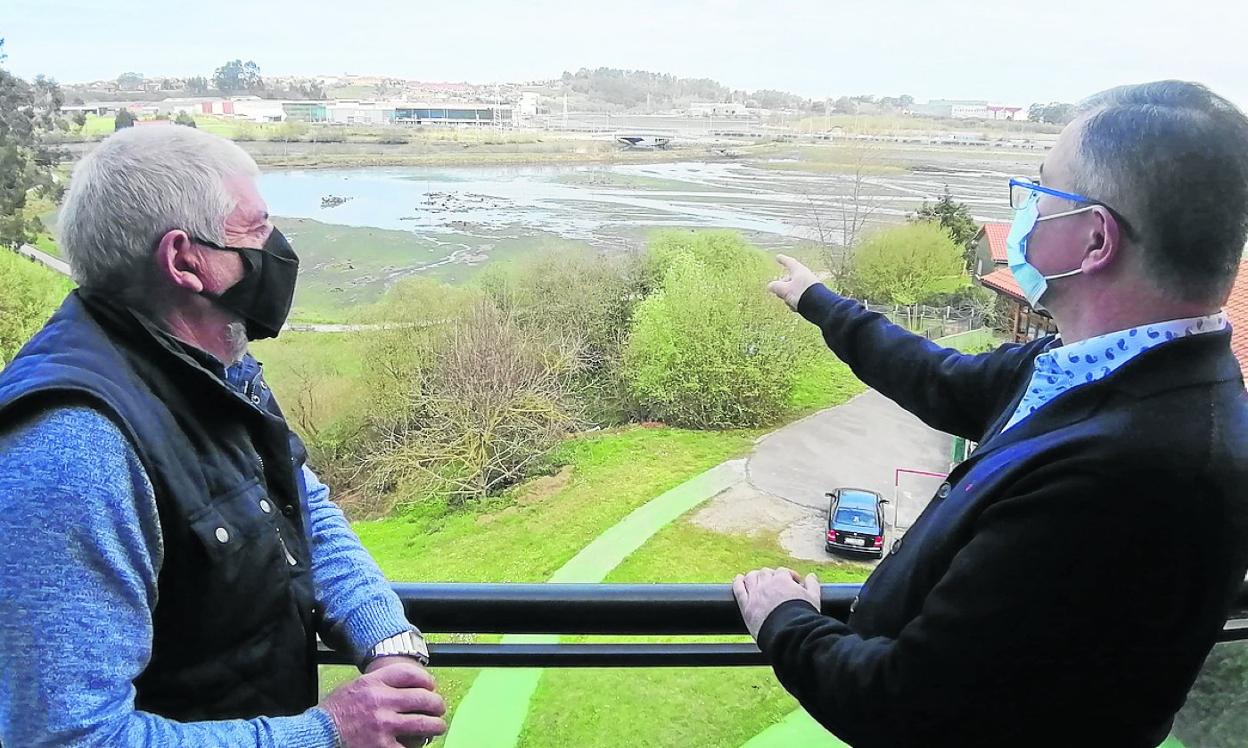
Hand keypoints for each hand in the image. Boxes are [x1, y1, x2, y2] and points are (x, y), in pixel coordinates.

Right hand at [321, 660, 446, 747]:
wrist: (317, 736)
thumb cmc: (334, 713)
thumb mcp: (355, 687)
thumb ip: (379, 684)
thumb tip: (408, 686)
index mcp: (373, 683)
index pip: (410, 674)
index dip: (426, 679)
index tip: (431, 685)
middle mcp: (380, 701)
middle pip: (423, 698)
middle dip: (437, 704)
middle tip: (439, 708)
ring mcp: (383, 726)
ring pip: (424, 723)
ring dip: (436, 725)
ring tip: (438, 726)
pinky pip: (410, 746)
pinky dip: (418, 745)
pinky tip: (420, 744)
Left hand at [733, 567, 821, 640]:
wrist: (789, 633)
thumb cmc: (803, 616)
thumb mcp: (814, 599)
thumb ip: (813, 585)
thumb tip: (811, 576)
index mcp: (783, 580)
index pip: (783, 572)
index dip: (788, 576)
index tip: (792, 583)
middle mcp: (767, 584)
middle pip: (765, 573)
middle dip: (771, 576)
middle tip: (774, 584)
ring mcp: (755, 594)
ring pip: (750, 578)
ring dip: (754, 576)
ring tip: (756, 579)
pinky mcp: (746, 606)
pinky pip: (738, 589)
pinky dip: (737, 582)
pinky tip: (738, 579)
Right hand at [767, 254, 818, 310]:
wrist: (819, 306)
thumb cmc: (801, 294)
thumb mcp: (784, 290)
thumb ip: (775, 287)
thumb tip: (770, 286)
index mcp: (798, 270)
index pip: (789, 262)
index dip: (782, 260)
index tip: (778, 257)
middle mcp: (804, 276)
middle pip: (789, 279)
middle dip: (783, 287)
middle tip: (778, 293)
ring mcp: (808, 286)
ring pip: (793, 289)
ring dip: (788, 296)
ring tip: (789, 302)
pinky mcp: (811, 295)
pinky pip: (799, 296)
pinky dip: (795, 301)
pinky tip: (795, 307)